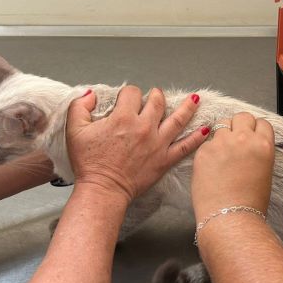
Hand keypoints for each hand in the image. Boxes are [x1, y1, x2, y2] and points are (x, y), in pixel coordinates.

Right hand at [66, 87, 206, 201]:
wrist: (103, 190)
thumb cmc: (89, 163)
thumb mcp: (75, 130)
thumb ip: (80, 107)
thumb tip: (91, 94)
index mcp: (123, 118)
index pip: (132, 93)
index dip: (128, 93)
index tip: (126, 98)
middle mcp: (144, 127)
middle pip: (157, 102)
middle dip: (156, 96)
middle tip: (156, 96)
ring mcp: (158, 143)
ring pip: (177, 119)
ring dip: (187, 107)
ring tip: (195, 100)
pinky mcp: (165, 159)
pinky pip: (186, 146)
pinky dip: (198, 137)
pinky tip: (206, 129)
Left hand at [191, 112, 274, 219]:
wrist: (230, 217)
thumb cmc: (251, 203)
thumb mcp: (265, 172)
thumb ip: (258, 153)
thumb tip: (251, 148)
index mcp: (263, 145)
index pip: (262, 123)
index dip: (256, 129)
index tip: (253, 135)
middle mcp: (243, 139)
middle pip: (242, 117)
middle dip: (240, 125)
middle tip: (236, 139)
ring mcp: (221, 143)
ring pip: (221, 125)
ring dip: (223, 135)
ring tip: (222, 154)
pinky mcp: (203, 151)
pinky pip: (207, 143)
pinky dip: (209, 151)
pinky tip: (212, 167)